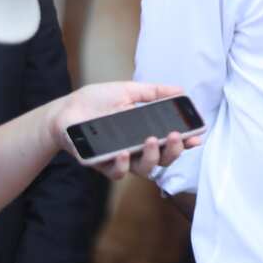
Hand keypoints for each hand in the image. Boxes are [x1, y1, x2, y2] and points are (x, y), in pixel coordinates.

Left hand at [48, 82, 203, 180]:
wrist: (65, 110)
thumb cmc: (96, 101)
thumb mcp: (128, 91)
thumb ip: (154, 92)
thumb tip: (181, 90)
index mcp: (145, 132)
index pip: (171, 141)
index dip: (186, 142)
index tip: (197, 136)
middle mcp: (136, 149)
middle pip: (163, 160)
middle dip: (174, 151)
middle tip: (176, 136)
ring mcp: (120, 159)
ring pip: (144, 170)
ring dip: (152, 157)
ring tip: (151, 140)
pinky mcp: (101, 165)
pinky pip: (117, 172)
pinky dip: (124, 165)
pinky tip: (125, 152)